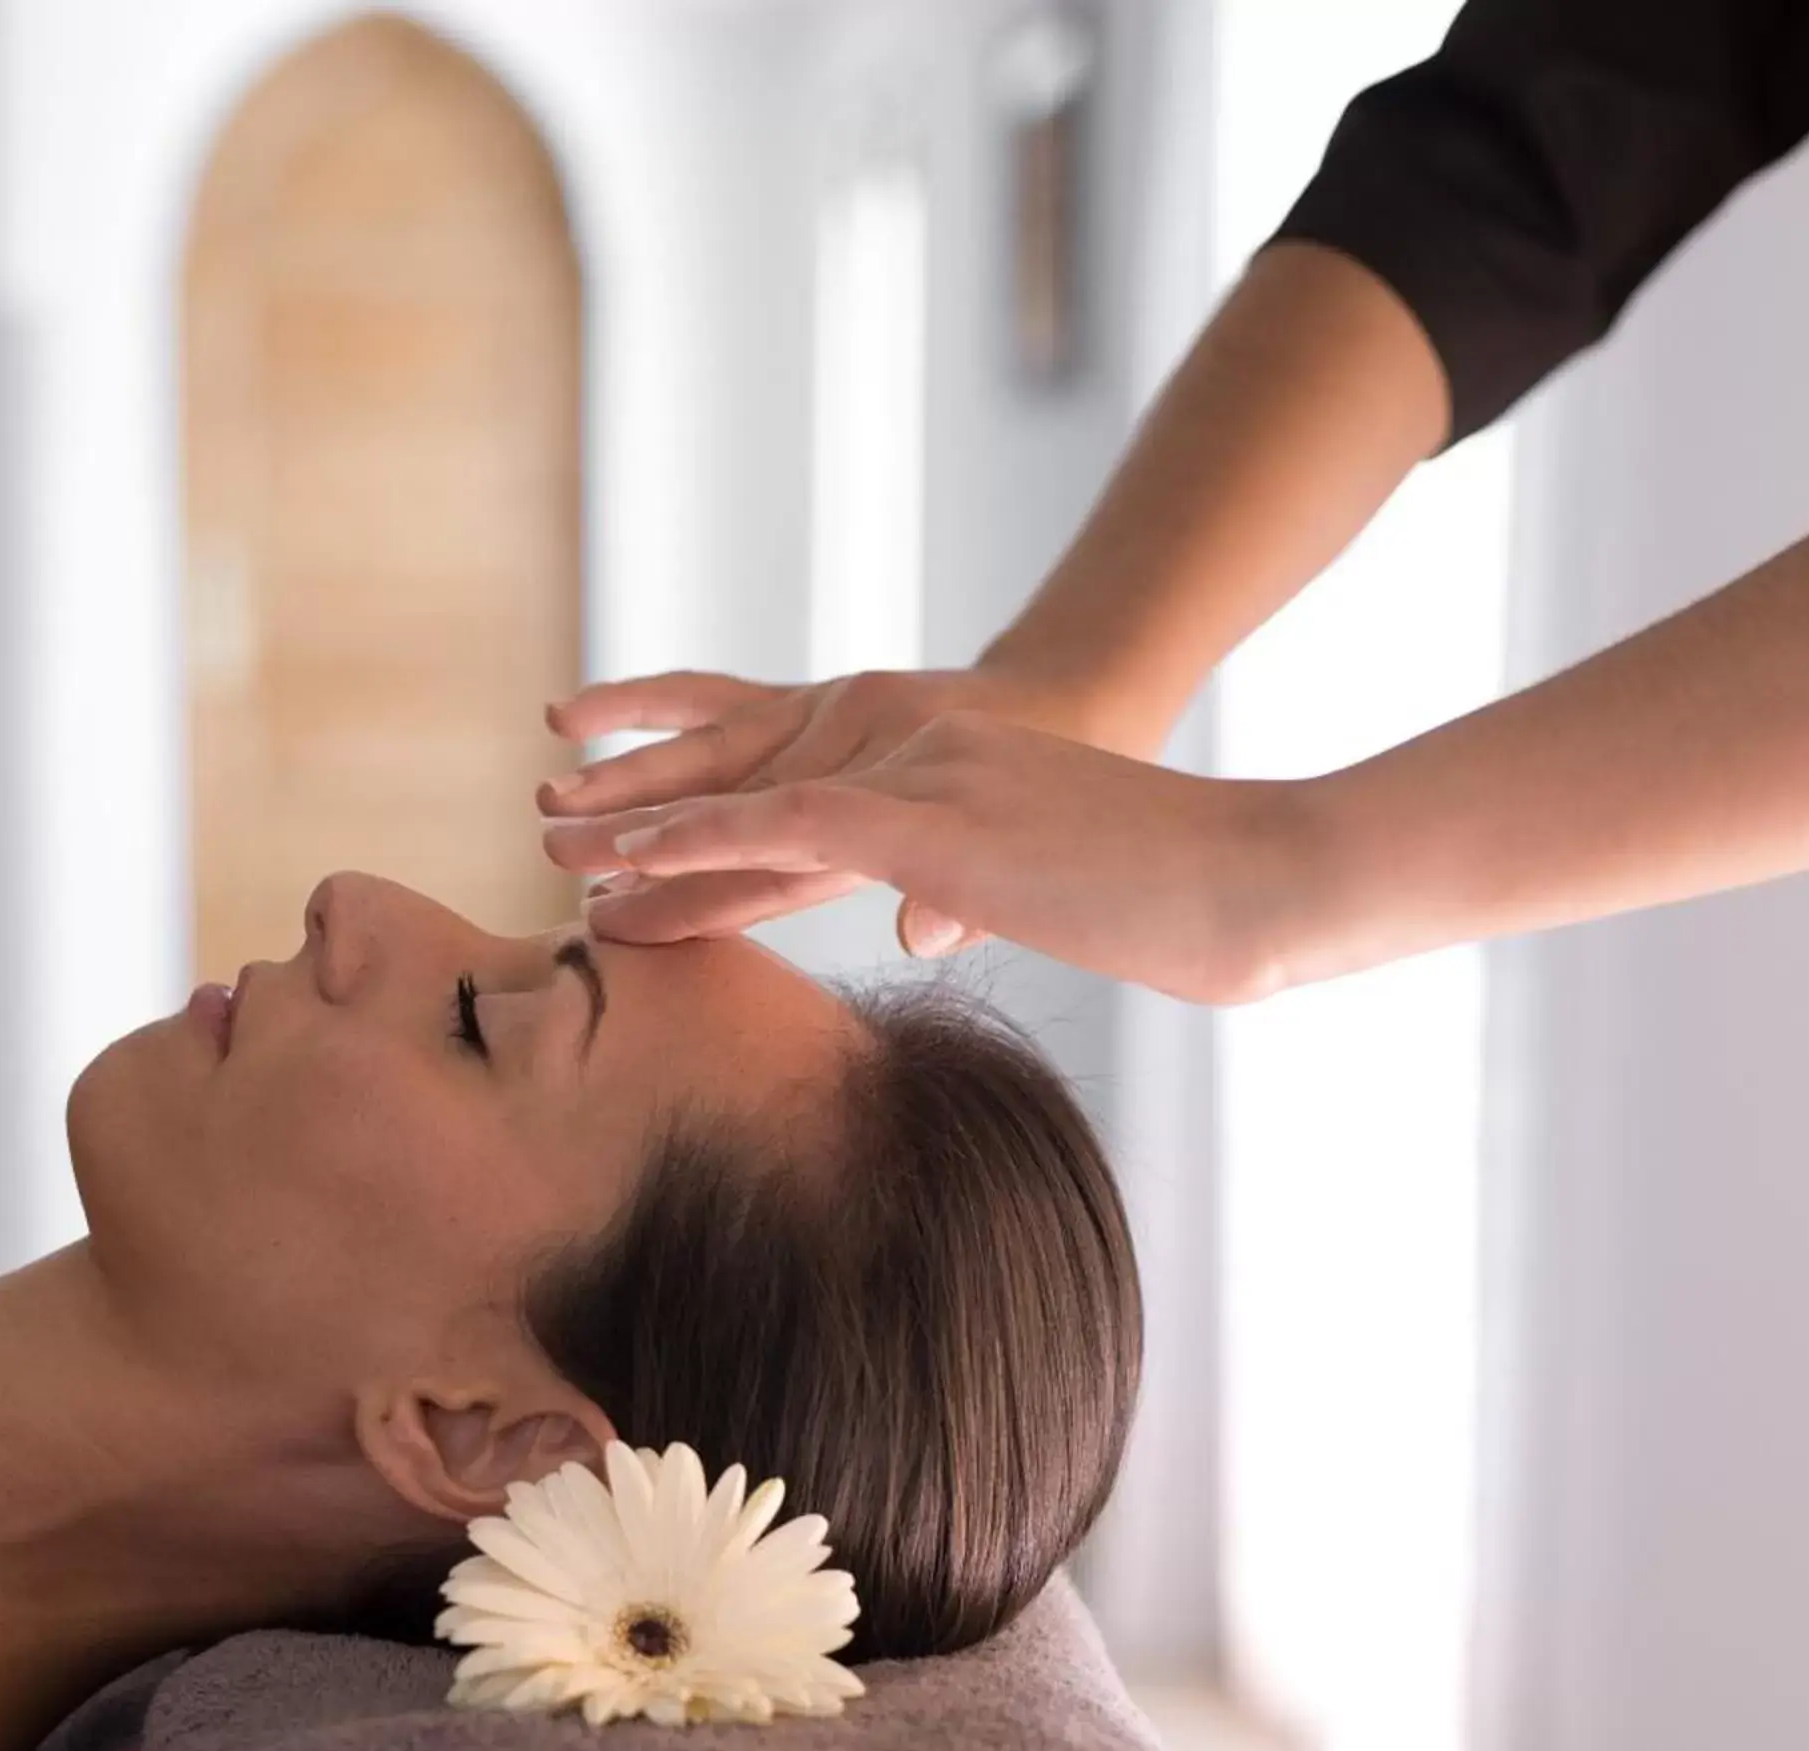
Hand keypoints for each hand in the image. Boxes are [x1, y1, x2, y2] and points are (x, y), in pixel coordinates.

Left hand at [541, 708, 1319, 1006]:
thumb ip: (973, 898)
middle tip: (557, 840)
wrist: (1250, 879)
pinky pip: (794, 828)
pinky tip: (639, 862)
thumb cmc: (1179, 904)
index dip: (713, 842)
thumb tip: (917, 926)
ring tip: (557, 852)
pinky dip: (708, 842)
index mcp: (948, 788)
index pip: (807, 813)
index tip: (633, 869)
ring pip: (757, 801)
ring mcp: (929, 787)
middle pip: (762, 794)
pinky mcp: (936, 825)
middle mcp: (926, 767)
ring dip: (652, 829)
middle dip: (655, 821)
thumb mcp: (1054, 898)